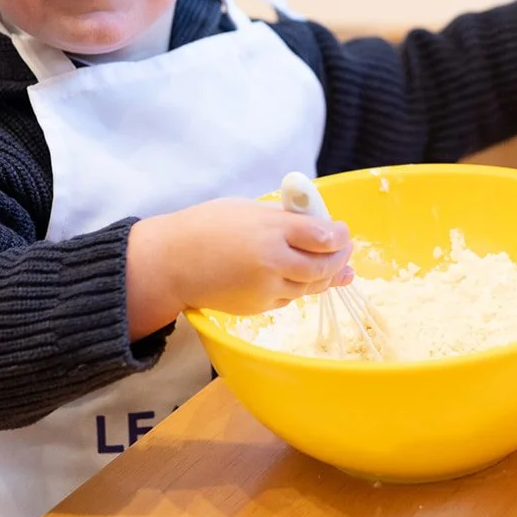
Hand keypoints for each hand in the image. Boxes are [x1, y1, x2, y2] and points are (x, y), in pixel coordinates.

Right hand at [125, 198, 353, 337]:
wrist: (171, 262)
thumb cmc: (206, 227)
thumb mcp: (248, 210)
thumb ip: (284, 218)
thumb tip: (318, 223)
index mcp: (271, 230)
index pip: (323, 235)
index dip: (340, 235)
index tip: (342, 231)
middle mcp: (272, 262)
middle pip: (323, 265)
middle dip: (340, 258)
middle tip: (345, 250)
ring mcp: (265, 289)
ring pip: (310, 286)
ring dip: (326, 275)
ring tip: (334, 265)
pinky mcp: (258, 307)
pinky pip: (290, 298)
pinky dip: (299, 287)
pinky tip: (301, 277)